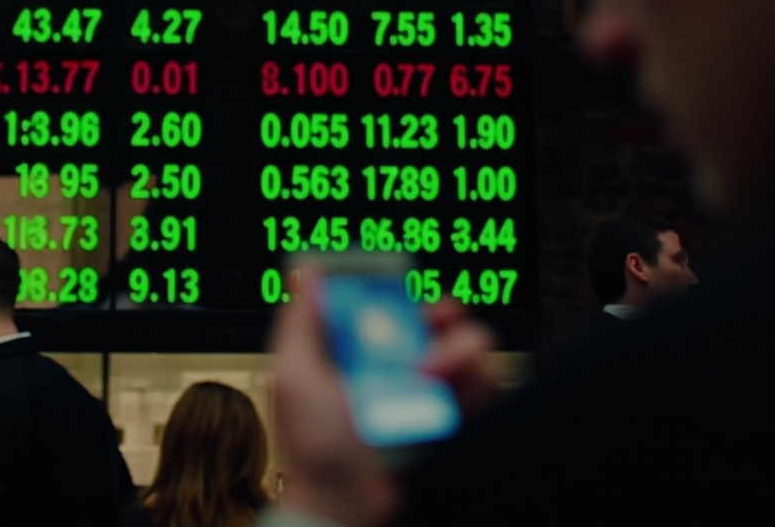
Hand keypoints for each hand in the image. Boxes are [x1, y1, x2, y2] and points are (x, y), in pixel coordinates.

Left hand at [269, 268, 498, 526]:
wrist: (345, 505)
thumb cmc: (314, 447)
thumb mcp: (294, 374)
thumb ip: (300, 321)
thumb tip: (307, 270)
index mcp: (354, 355)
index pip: (385, 310)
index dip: (400, 293)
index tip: (407, 286)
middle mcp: (393, 372)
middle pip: (433, 325)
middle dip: (442, 313)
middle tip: (441, 316)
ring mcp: (424, 397)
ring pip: (464, 351)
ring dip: (458, 350)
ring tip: (434, 371)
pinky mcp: (451, 422)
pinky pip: (480, 388)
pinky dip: (477, 380)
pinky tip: (452, 386)